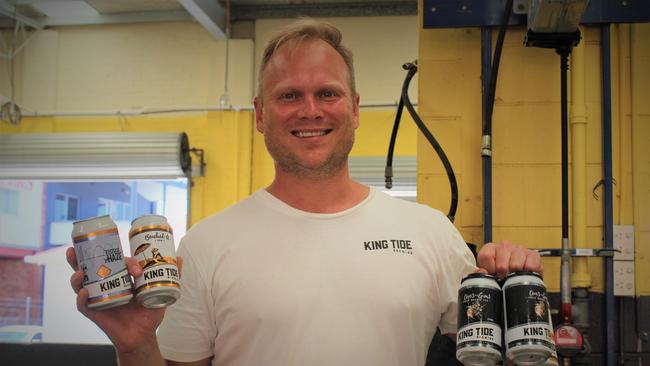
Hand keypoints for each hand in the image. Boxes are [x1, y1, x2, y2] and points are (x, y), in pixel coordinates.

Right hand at [66, 246, 182, 353]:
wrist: (143, 336)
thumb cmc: (149, 313)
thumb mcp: (160, 293)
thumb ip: (171, 276)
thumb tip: (179, 257)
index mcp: (120, 278)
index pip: (115, 262)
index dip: (124, 261)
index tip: (136, 269)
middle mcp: (106, 285)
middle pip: (89, 268)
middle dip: (80, 257)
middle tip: (75, 248)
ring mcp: (98, 298)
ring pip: (81, 284)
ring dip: (76, 276)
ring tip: (78, 271)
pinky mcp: (95, 313)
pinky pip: (84, 305)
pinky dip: (82, 298)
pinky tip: (84, 292)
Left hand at [476, 241, 541, 278]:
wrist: (519, 283)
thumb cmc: (501, 278)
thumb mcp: (488, 276)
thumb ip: (481, 274)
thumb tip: (482, 271)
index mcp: (490, 249)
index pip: (486, 256)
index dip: (490, 269)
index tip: (493, 274)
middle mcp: (504, 246)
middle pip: (501, 262)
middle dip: (503, 274)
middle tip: (504, 278)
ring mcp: (519, 249)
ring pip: (515, 264)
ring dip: (514, 274)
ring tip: (514, 278)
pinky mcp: (533, 255)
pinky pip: (531, 264)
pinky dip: (527, 272)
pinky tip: (524, 275)